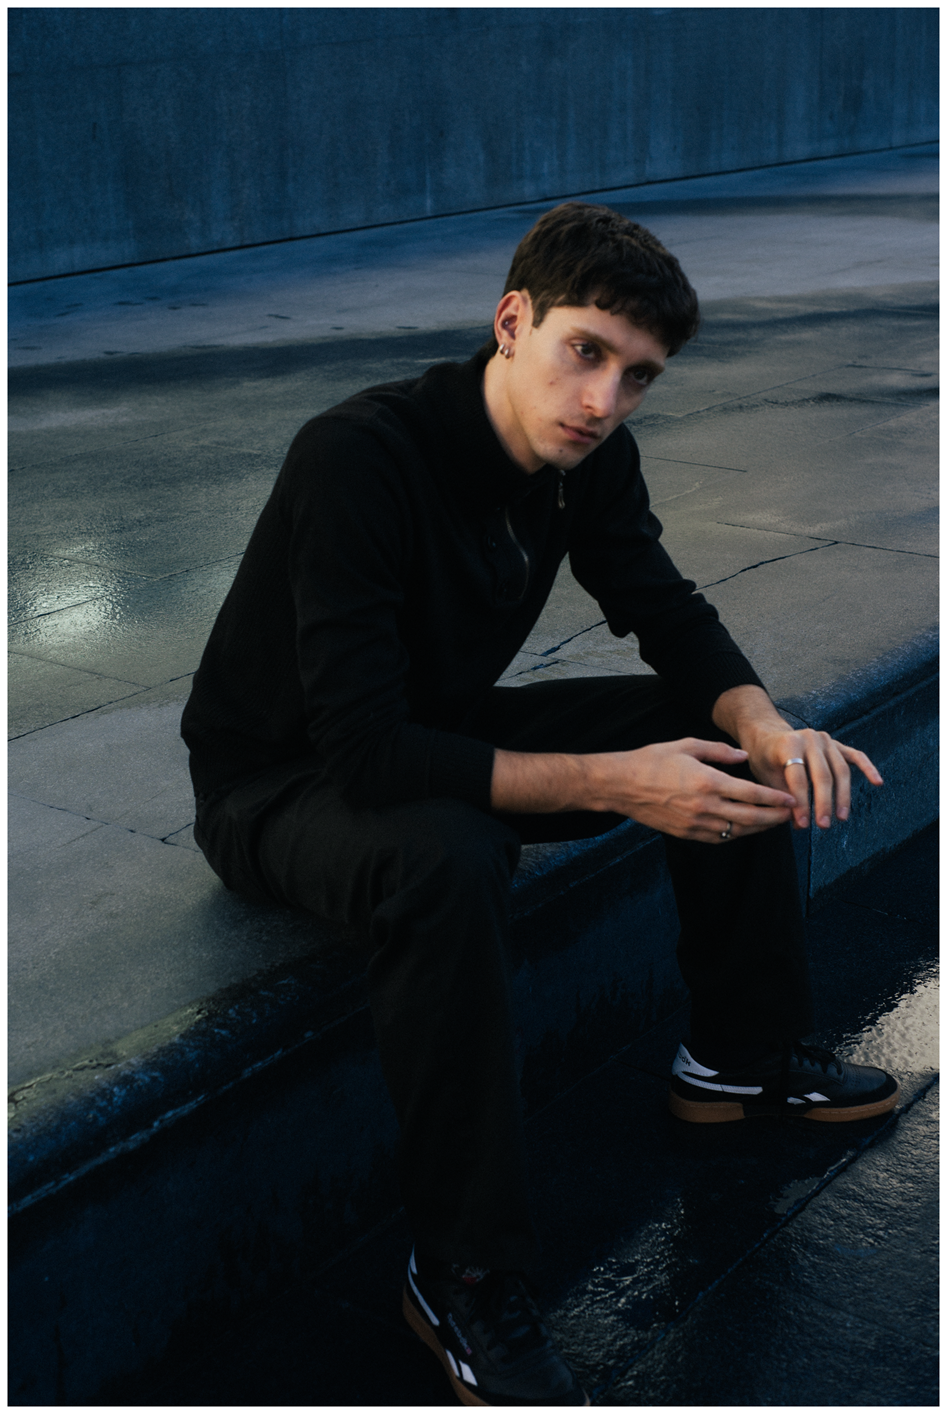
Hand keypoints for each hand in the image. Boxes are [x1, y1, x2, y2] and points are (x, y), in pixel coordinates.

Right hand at [587, 738, 796, 843]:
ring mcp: (695, 823)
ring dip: (758, 828)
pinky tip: (745, 829)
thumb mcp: (687, 745)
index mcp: (708, 781)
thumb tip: (742, 757)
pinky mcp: (686, 833)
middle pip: (749, 817)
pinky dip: (736, 835)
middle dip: (773, 817)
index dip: (774, 798)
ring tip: (773, 823)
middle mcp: (705, 806)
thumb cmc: (653, 760)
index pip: (751, 794)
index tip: (789, 799)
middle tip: (789, 815)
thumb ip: (719, 751)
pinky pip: (718, 837)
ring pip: (736, 831)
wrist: (622, 785)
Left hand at [741, 723, 882, 830]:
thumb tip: (799, 824)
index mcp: (789, 744)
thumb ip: (783, 797)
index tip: (803, 825)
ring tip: (841, 817)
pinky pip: (855, 756)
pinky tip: (878, 782)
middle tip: (824, 825)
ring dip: (842, 795)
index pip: (799, 779)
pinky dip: (867, 768)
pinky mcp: (836, 743)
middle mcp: (810, 738)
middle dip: (824, 803)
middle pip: (822, 776)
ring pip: (840, 770)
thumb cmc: (765, 759)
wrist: (767, 734)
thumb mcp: (766, 776)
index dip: (802, 804)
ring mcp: (825, 739)